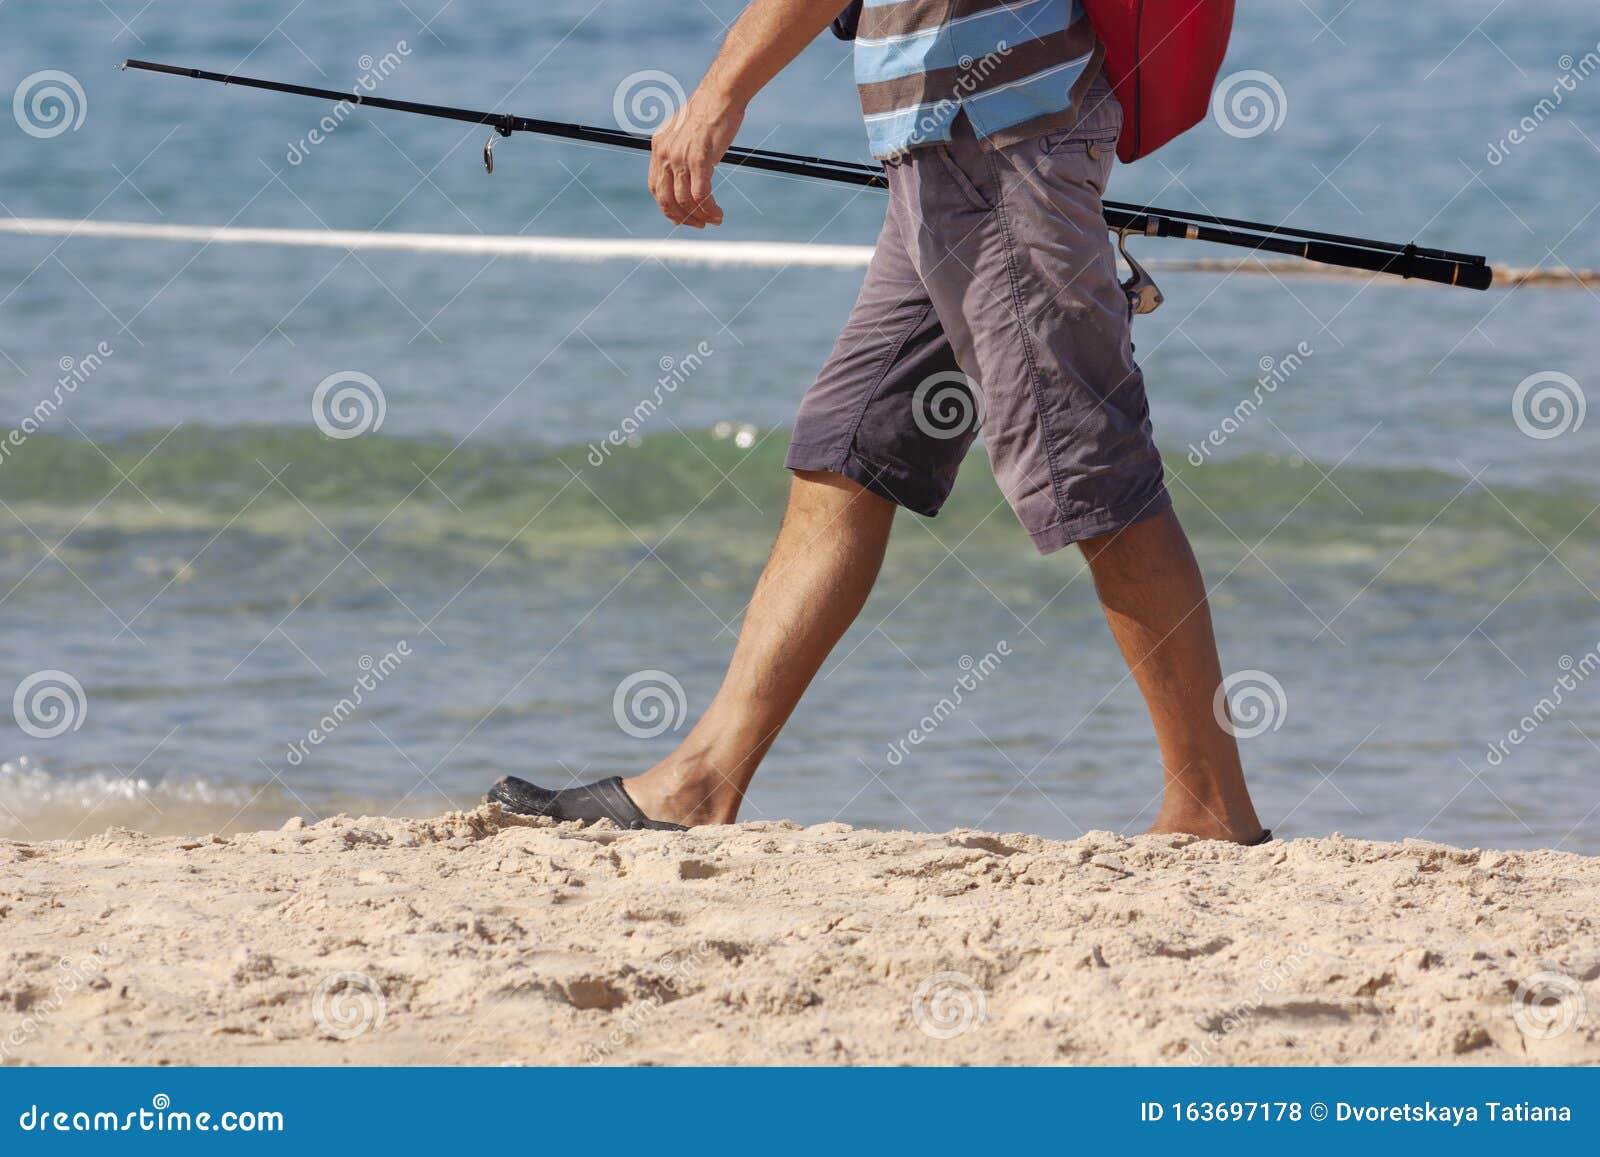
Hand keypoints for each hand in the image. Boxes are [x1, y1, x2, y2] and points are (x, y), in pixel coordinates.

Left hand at [648, 90, 743, 228]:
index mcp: (659, 147)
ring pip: (684, 201)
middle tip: (699, 224)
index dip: (667, 208)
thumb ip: (680, 151)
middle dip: (682, 218)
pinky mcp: (699, 159)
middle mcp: (665, 154)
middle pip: (666, 199)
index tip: (682, 216)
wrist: (721, 95)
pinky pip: (701, 195)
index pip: (656, 187)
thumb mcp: (685, 133)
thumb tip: (688, 170)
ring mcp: (681, 157)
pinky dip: (710, 209)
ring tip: (714, 220)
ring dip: (700, 216)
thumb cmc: (709, 112)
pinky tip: (719, 214)